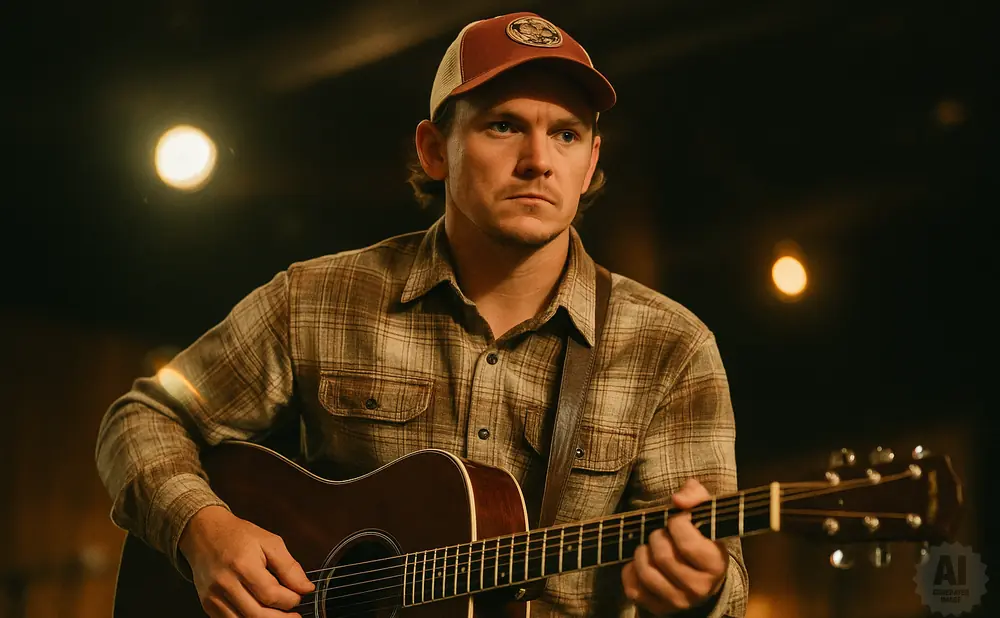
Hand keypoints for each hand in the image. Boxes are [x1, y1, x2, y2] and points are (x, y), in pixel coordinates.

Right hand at [179, 505, 314, 616]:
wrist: (204, 534)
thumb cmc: (238, 536)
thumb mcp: (270, 542)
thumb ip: (289, 567)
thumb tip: (306, 588)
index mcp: (243, 565)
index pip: (271, 594)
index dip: (290, 600)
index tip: (299, 595)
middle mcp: (225, 584)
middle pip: (258, 615)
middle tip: (295, 615)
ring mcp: (213, 597)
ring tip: (280, 616)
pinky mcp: (208, 605)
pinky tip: (261, 615)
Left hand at [622, 479, 728, 614]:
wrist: (701, 575)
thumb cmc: (701, 537)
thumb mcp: (704, 512)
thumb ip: (695, 495)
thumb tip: (677, 500)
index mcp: (715, 564)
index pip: (686, 542)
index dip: (676, 523)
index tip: (676, 519)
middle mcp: (700, 588)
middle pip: (662, 556)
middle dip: (656, 537)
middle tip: (662, 534)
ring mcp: (679, 601)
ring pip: (646, 572)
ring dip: (642, 552)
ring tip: (650, 546)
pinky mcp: (659, 608)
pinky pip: (633, 588)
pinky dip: (630, 570)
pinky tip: (642, 562)